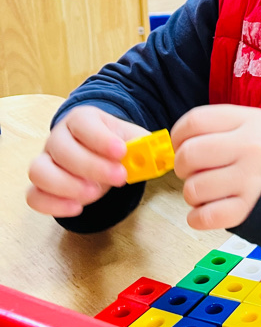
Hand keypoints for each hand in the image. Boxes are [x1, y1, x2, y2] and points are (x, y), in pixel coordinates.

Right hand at [27, 106, 148, 217]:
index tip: (121, 152)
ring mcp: (45, 161)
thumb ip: (145, 146)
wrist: (99, 151)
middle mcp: (58, 137)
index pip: (83, 123)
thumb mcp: (132, 139)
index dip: (101, 139)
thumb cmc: (114, 144)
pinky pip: (33, 196)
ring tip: (96, 193)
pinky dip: (52, 205)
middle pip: (62, 149)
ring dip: (68, 185)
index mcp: (81, 119)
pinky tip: (77, 207)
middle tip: (118, 178)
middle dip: (92, 166)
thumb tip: (161, 155)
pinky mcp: (40, 185)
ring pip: (40, 171)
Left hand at [172, 105, 260, 230]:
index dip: (178, 134)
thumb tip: (179, 143)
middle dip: (182, 166)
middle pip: (189, 155)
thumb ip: (221, 127)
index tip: (181, 144)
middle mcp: (250, 149)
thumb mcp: (256, 124)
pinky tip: (207, 210)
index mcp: (250, 122)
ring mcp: (249, 181)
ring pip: (193, 188)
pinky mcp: (248, 210)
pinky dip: (197, 217)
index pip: (195, 121)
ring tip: (208, 191)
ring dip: (192, 193)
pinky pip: (204, 217)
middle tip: (193, 170)